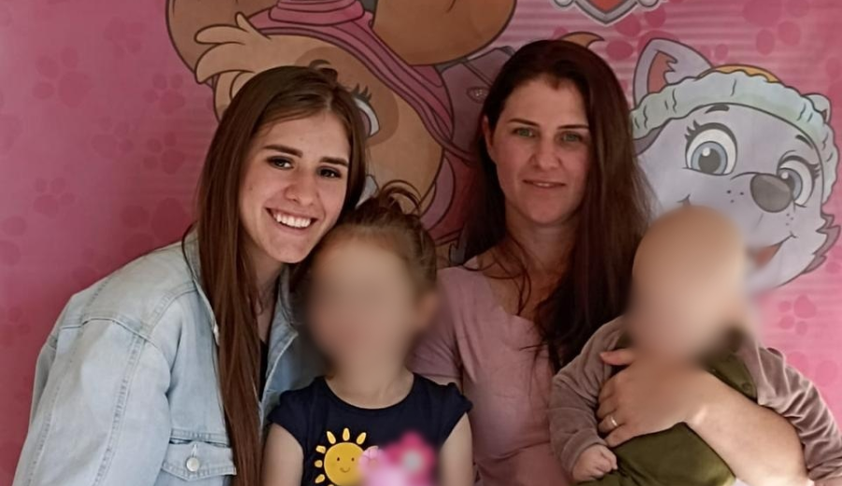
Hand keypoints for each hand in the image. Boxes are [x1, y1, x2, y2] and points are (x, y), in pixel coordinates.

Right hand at [572, 444, 617, 481]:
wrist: (571, 449)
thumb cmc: (589, 448)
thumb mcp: (601, 448)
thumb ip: (611, 456)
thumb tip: (615, 468)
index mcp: (594, 458)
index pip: (608, 467)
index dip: (607, 463)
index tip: (601, 459)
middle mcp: (588, 468)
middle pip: (603, 473)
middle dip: (602, 469)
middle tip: (595, 462)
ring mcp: (583, 474)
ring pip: (598, 478)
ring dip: (597, 473)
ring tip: (591, 466)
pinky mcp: (579, 478)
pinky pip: (591, 480)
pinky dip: (591, 477)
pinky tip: (588, 471)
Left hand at [597, 349, 713, 446]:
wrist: (689, 393)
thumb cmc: (671, 370)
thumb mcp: (645, 356)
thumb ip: (622, 356)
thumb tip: (602, 356)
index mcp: (619, 379)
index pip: (602, 393)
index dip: (604, 399)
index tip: (606, 403)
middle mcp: (618, 396)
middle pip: (602, 408)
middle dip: (602, 413)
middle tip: (605, 417)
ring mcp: (625, 413)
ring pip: (605, 423)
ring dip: (604, 426)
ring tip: (606, 429)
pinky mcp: (635, 428)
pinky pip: (615, 436)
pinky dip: (609, 440)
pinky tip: (609, 442)